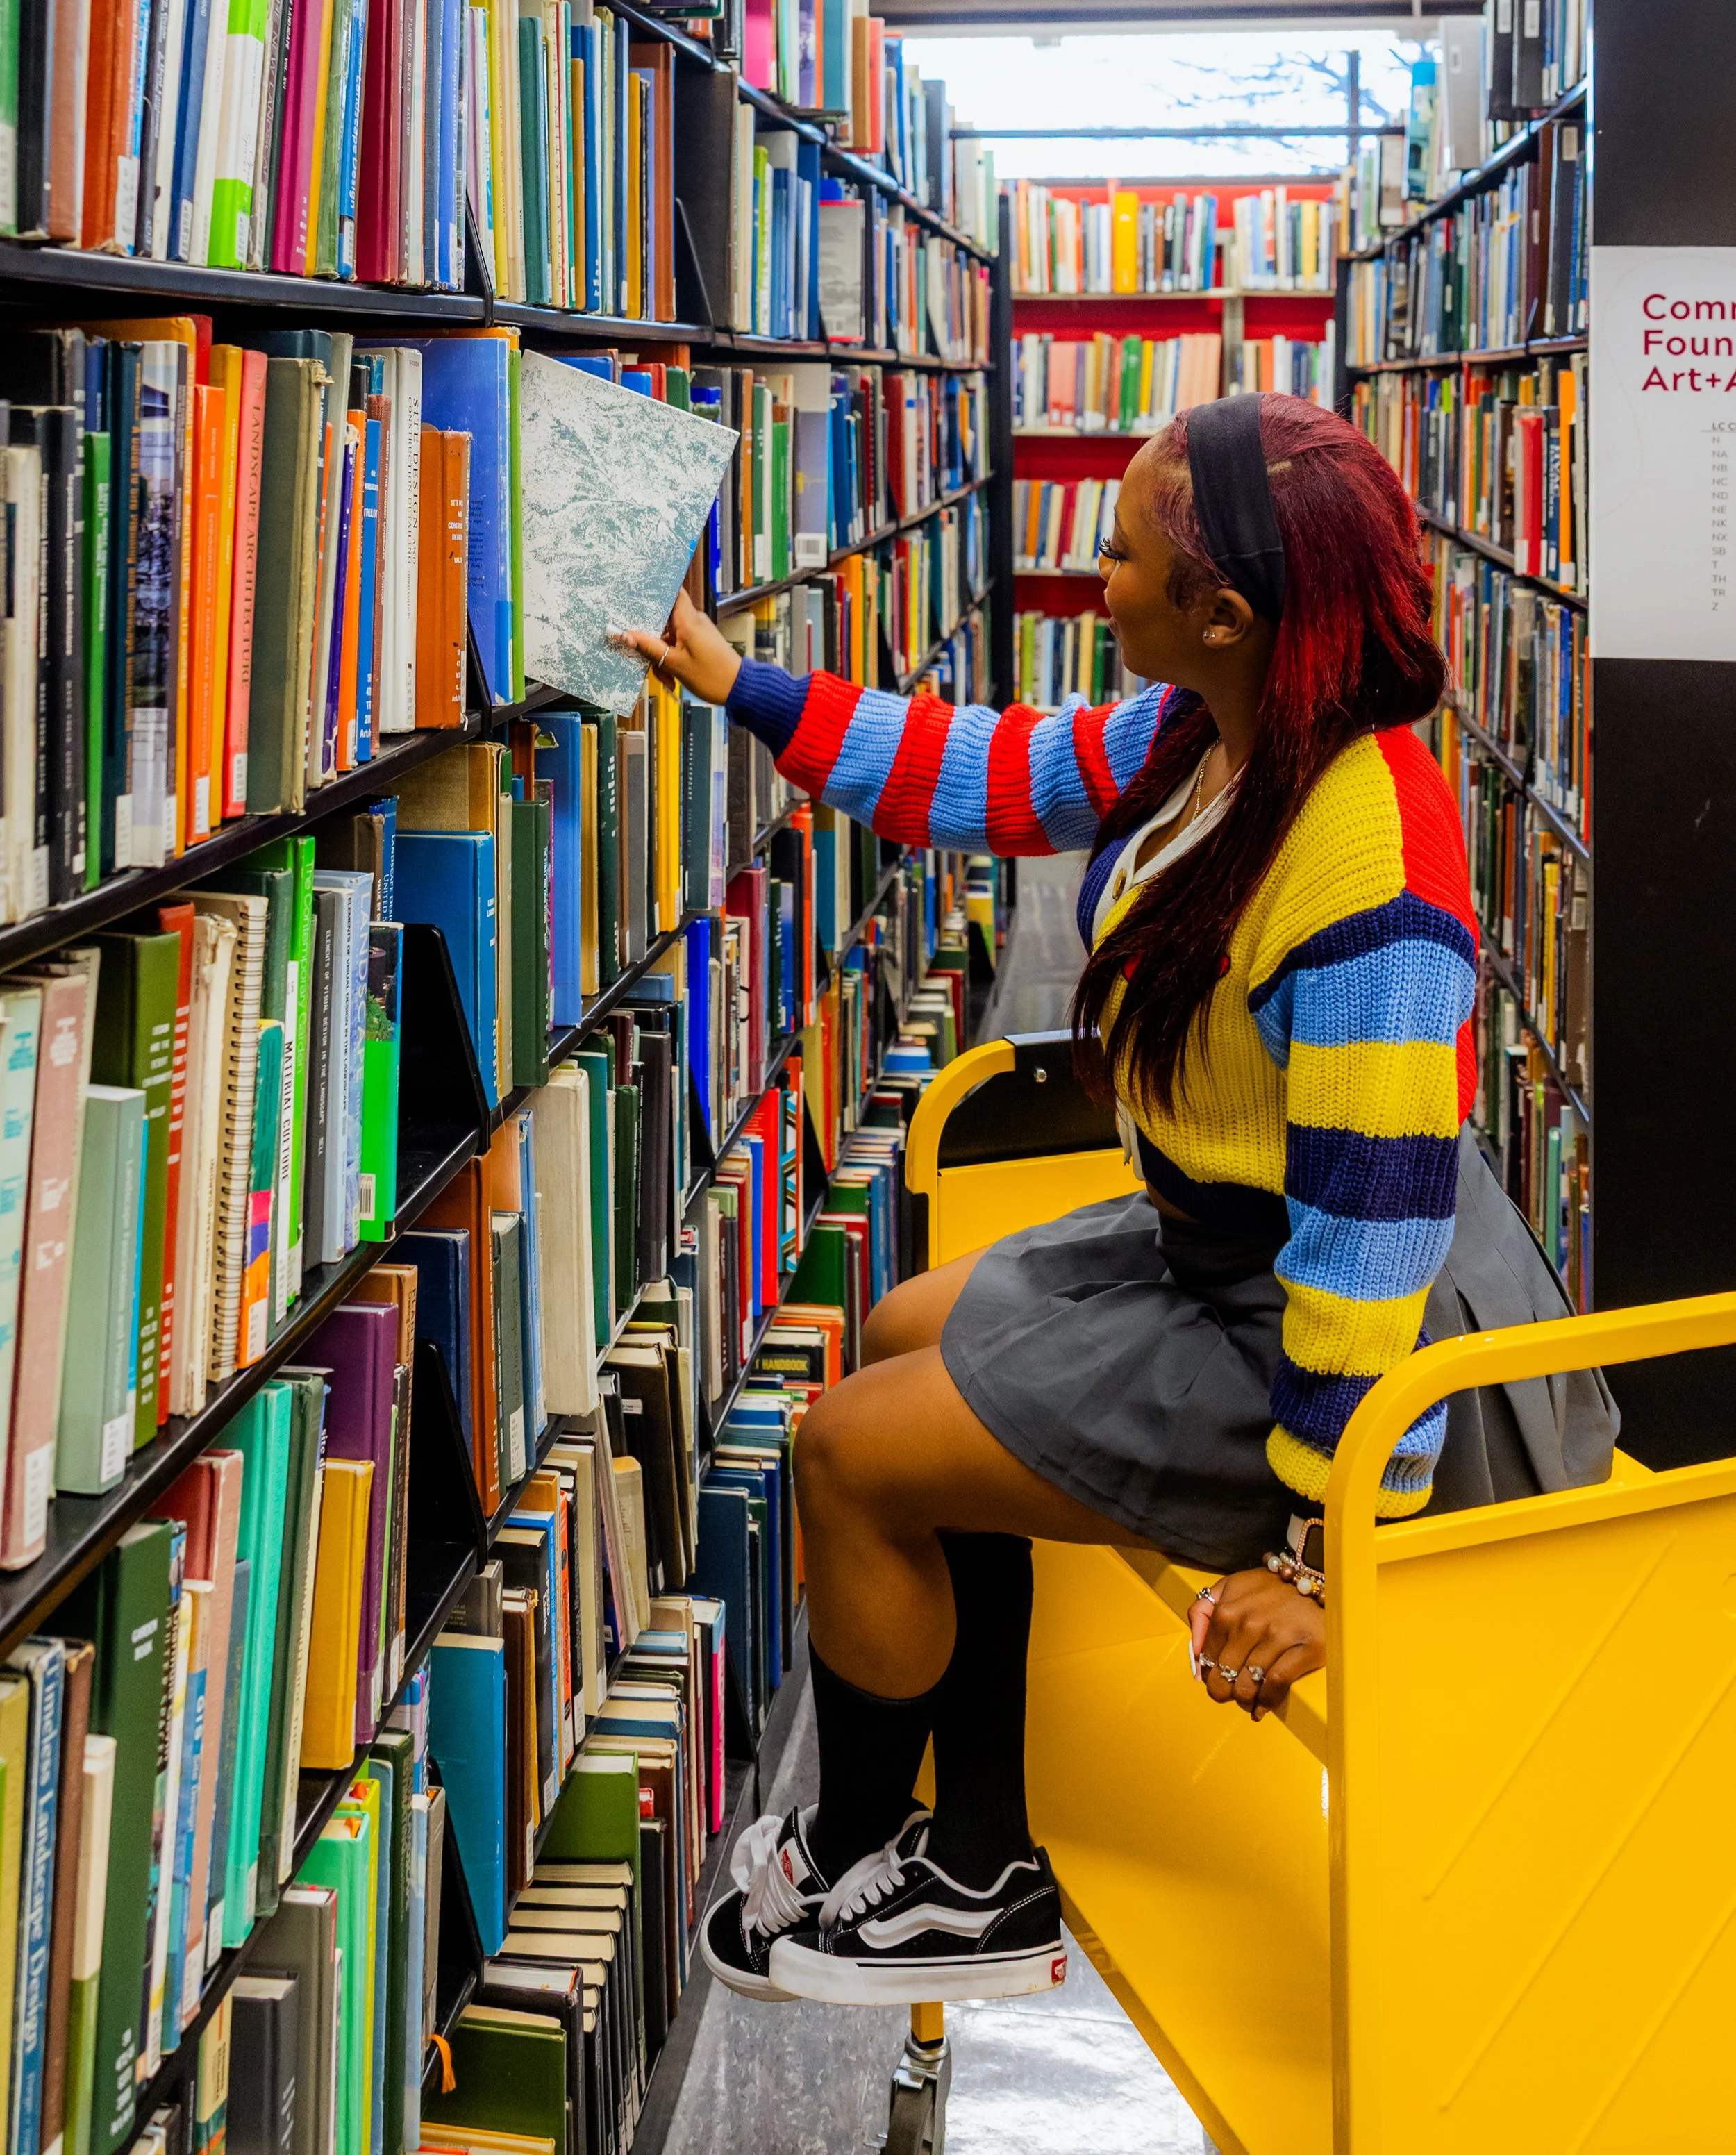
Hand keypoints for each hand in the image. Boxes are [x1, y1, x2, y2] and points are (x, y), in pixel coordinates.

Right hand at [612, 589, 741, 704]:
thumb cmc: (712, 676)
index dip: (654, 591)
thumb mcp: (674, 663)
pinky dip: (671, 659)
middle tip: (648, 658)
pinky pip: (676, 644)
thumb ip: (648, 647)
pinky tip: (671, 676)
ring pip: (667, 636)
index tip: (635, 598)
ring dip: (661, 655)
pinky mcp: (697, 642)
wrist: (737, 689)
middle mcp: (692, 620)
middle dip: (651, 639)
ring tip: (666, 677)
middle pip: (662, 618)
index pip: (672, 591)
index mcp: (688, 619)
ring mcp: (695, 631)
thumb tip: (624, 634)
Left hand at [1188, 1567, 1323, 1720]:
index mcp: (1226, 1610)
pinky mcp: (1305, 1647)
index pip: (1207, 1659)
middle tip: (1232, 1696)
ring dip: (1245, 1701)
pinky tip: (1263, 1707)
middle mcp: (1249, 1623)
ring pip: (1248, 1685)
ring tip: (1248, 1703)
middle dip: (1225, 1693)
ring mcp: (1278, 1636)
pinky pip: (1276, 1684)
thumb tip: (1195, 1656)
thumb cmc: (1268, 1588)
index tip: (1218, 1681)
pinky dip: (1266, 1702)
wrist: (1315, 1579)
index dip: (1210, 1676)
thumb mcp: (1229, 1588)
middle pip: (1224, 1676)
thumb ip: (1202, 1613)